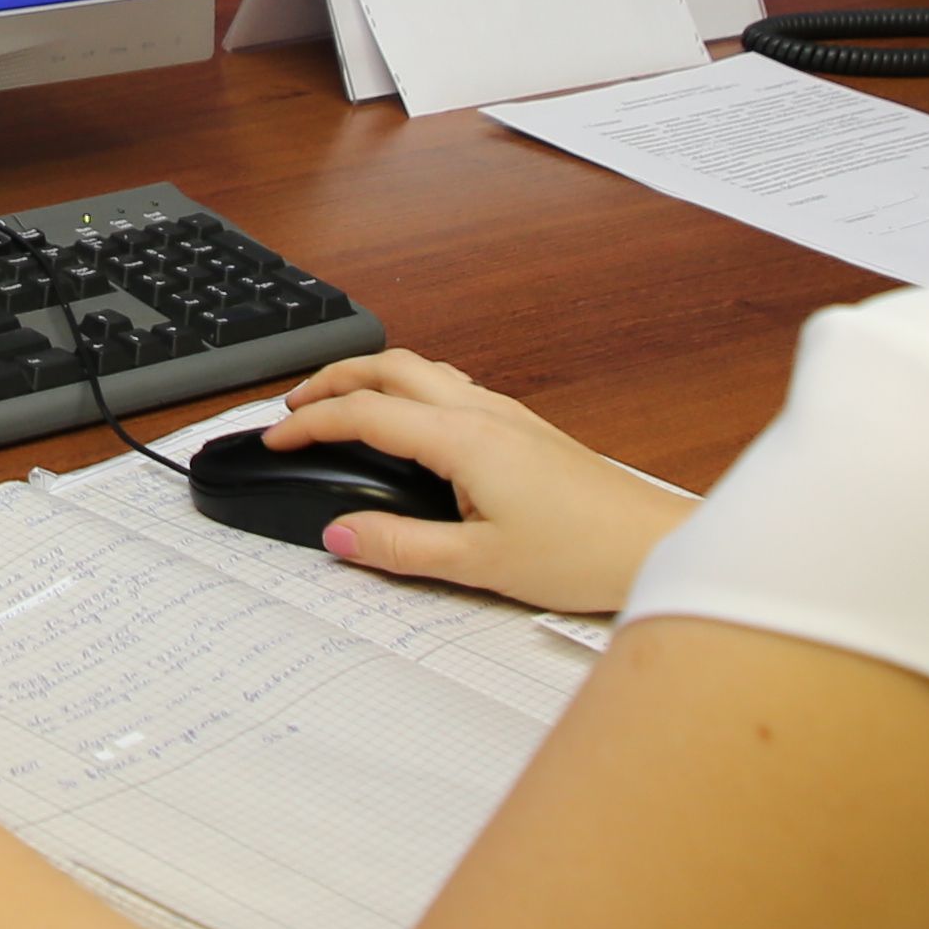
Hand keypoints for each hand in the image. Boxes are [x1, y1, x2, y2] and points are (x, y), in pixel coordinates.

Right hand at [264, 354, 689, 612]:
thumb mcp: (477, 564)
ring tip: (339, 405)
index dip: (309, 422)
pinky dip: (407, 387)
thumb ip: (399, 548)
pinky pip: (449, 385)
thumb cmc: (582, 553)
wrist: (652, 543)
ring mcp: (506, 413)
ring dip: (371, 376)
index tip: (275, 438)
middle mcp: (482, 411)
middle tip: (292, 407)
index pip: (364, 412)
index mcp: (462, 438)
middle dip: (332, 377)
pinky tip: (406, 422)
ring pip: (421, 368)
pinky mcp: (523, 427)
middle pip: (389, 365)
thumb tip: (340, 534)